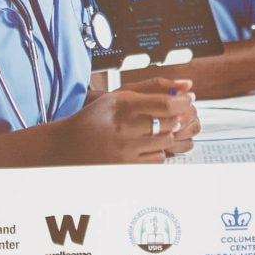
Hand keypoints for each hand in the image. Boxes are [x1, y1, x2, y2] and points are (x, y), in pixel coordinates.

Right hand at [57, 81, 198, 163]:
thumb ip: (150, 90)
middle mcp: (125, 128)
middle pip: (169, 124)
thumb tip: (187, 86)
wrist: (67, 148)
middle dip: (177, 118)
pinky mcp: (127, 168)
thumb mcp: (116, 97)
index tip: (188, 100)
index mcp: (122, 105)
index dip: (183, 102)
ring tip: (156, 130)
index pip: (166, 105)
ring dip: (167, 136)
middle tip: (175, 115)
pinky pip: (157, 160)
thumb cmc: (94, 119)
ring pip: (166, 142)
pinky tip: (146, 146)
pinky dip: (157, 152)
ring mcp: (126, 151)